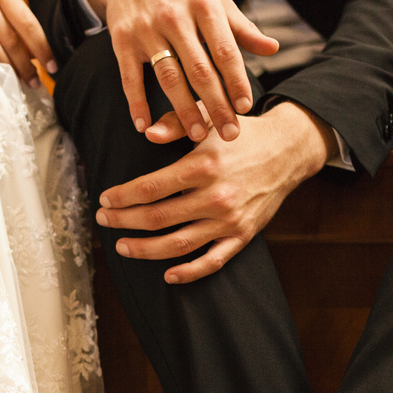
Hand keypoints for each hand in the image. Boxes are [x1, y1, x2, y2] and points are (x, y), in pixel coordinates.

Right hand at [87, 0, 278, 142]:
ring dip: (184, 109)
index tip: (245, 107)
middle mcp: (175, 17)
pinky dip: (136, 103)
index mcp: (204, 6)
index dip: (236, 81)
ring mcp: (147, 29)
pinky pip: (130, 77)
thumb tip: (272, 49)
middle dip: (216, 104)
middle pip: (199, 69)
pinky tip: (144, 125)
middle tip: (229, 133)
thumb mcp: (214, 1)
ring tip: (197, 134)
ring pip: (169, 77)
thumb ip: (241, 28)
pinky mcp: (122, 40)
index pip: (225, 50)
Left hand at [94, 101, 335, 283]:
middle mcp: (215, 196)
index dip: (121, 197)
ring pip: (178, 244)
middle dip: (124, 221)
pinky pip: (213, 261)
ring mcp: (229, 220)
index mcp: (203, 166)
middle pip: (157, 218)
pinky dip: (189, 272)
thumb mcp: (209, 118)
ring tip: (123, 247)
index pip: (150, 188)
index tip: (104, 199)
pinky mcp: (243, 236)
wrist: (288, 150)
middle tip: (104, 220)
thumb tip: (146, 133)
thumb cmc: (241, 133)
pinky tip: (168, 275)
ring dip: (145, 250)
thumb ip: (176, 123)